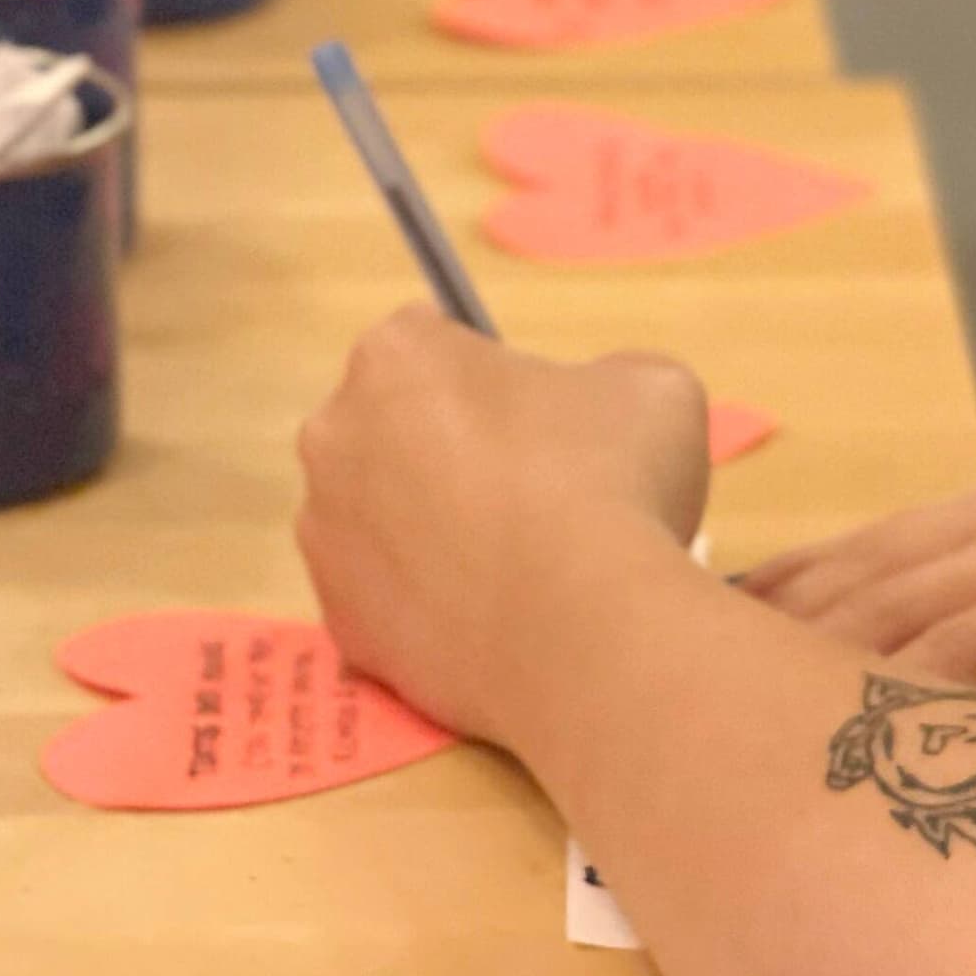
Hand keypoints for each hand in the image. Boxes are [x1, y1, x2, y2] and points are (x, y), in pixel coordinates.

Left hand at [295, 307, 711, 745]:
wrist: (585, 633)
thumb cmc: (613, 481)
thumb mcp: (651, 387)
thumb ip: (603, 381)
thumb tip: (593, 417)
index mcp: (395, 356)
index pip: (432, 343)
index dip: (490, 378)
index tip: (536, 420)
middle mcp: (334, 435)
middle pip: (390, 428)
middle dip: (443, 450)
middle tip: (528, 495)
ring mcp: (325, 535)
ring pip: (378, 517)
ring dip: (426, 530)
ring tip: (513, 570)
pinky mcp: (339, 620)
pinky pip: (384, 599)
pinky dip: (425, 606)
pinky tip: (489, 622)